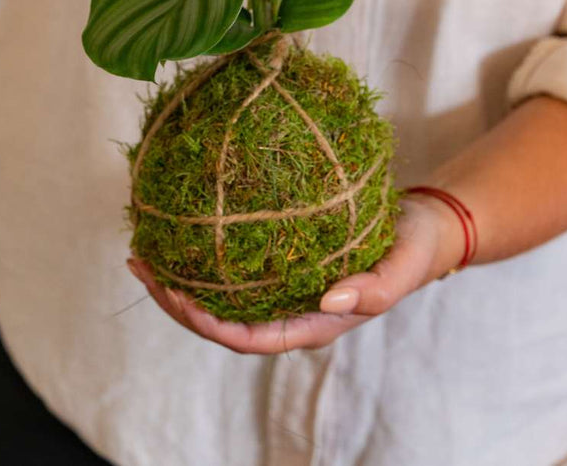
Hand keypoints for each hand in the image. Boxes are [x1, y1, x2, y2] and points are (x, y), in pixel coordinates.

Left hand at [125, 193, 464, 353]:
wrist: (426, 228)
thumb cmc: (415, 250)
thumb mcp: (405, 268)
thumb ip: (375, 289)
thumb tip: (328, 302)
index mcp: (316, 323)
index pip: (250, 338)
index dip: (207, 323)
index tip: (174, 296)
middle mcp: (293, 311)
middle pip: (222, 321)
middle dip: (177, 301)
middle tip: (140, 265)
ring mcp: (285, 290)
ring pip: (222, 297)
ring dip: (181, 281)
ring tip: (144, 253)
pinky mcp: (283, 265)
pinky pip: (234, 270)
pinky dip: (204, 257)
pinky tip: (181, 233)